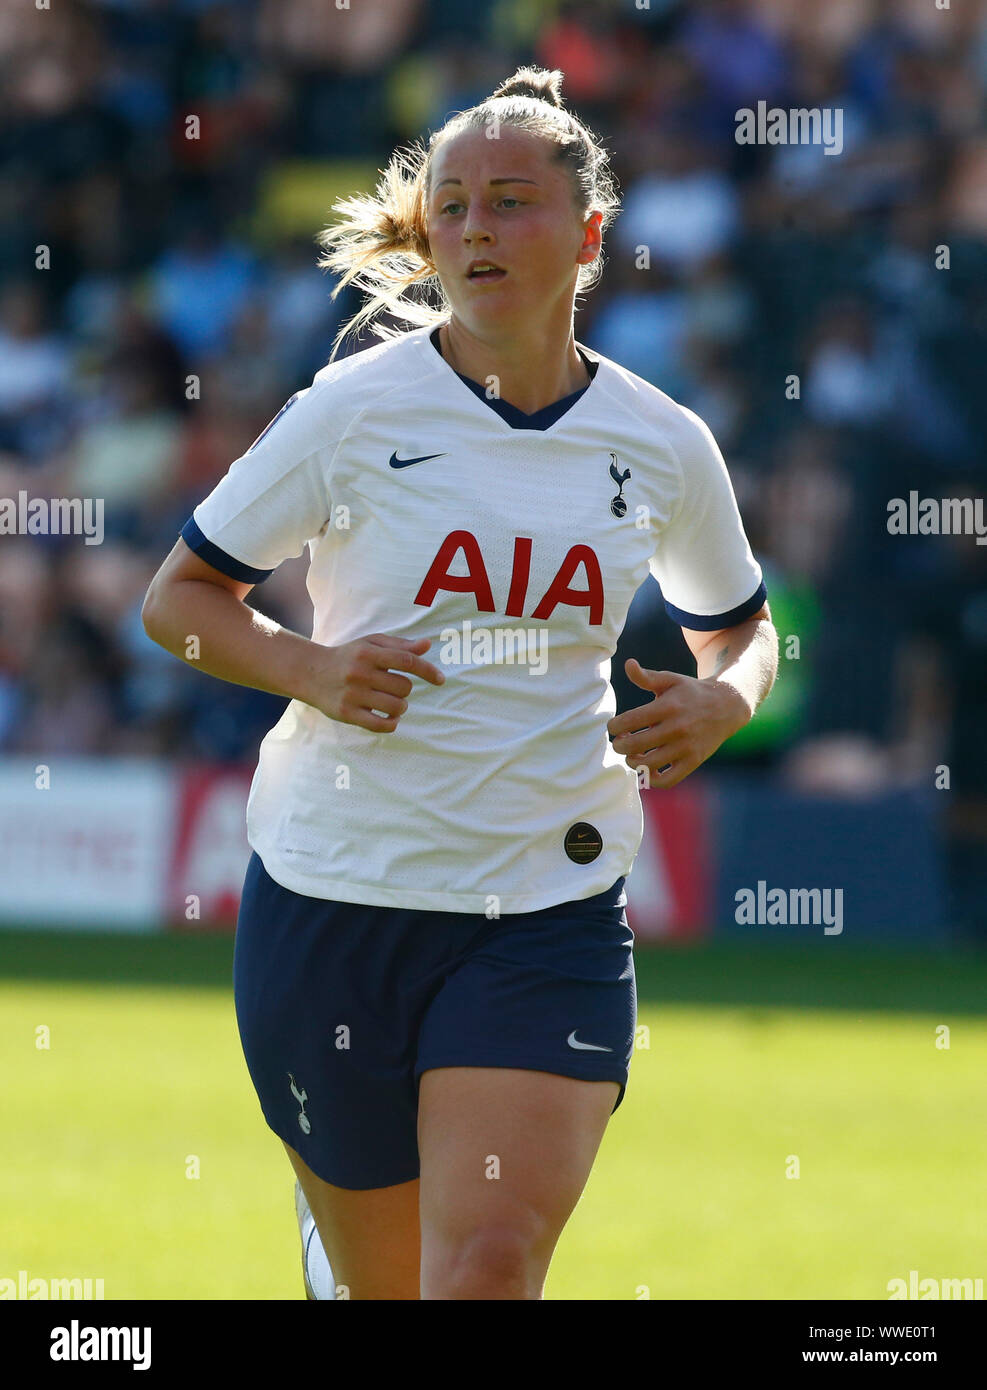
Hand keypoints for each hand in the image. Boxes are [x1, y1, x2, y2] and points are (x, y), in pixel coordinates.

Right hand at [302, 634, 444, 732]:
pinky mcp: (346, 713)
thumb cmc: (349, 656)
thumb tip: (427, 645)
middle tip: (395, 688)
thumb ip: (400, 645)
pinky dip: (392, 723)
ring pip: (396, 706)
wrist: (310, 673)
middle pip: (404, 687)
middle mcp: (360, 673)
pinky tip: (389, 717)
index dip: (428, 671)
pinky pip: (381, 725)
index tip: (440, 680)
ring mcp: (352, 694)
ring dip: (400, 707)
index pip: (407, 661)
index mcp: (368, 653)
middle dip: (406, 689)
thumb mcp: (371, 644)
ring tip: (392, 703)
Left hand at [608, 658, 749, 786]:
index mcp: (667, 707)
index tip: (615, 727)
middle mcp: (677, 728)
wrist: (727, 705)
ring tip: (631, 756)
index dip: (614, 726)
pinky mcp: (693, 761)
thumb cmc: (690, 692)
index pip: (630, 721)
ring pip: (649, 764)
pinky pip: (668, 780)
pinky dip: (652, 779)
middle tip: (619, 742)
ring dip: (632, 762)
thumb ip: (646, 677)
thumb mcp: (670, 680)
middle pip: (635, 745)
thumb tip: (628, 664)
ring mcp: (686, 747)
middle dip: (619, 746)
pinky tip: (647, 769)